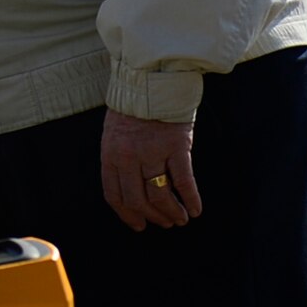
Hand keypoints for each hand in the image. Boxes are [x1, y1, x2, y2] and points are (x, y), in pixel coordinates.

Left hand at [99, 109, 200, 230]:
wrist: (151, 81)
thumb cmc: (133, 109)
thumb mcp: (113, 134)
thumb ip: (118, 160)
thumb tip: (129, 192)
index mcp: (110, 154)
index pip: (115, 195)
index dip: (127, 215)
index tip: (139, 225)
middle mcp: (129, 156)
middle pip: (138, 200)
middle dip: (153, 217)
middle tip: (165, 223)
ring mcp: (152, 152)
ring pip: (160, 195)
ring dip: (172, 213)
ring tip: (181, 219)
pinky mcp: (176, 146)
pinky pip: (184, 181)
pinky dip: (191, 199)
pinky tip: (196, 209)